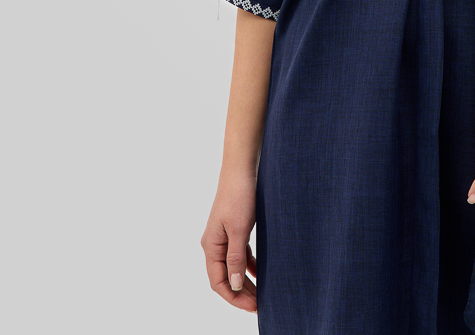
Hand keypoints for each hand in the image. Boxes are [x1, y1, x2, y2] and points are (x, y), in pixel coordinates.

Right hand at [201, 170, 258, 310]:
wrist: (242, 167)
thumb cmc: (239, 195)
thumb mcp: (239, 229)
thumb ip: (236, 258)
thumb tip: (234, 285)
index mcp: (211, 246)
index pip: (218, 282)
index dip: (234, 297)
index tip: (252, 306)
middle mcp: (214, 244)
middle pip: (225, 277)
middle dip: (241, 293)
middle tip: (260, 305)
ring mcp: (224, 236)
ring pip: (234, 267)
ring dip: (246, 281)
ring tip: (262, 293)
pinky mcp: (235, 228)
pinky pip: (240, 254)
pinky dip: (249, 265)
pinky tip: (261, 272)